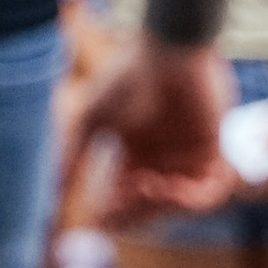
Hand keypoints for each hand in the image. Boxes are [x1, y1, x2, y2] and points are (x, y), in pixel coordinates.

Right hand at [78, 31, 233, 215]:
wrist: (168, 49)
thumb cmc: (126, 77)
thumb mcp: (90, 119)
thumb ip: (72, 154)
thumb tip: (54, 190)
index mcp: (133, 154)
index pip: (123, 198)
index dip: (112, 212)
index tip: (98, 218)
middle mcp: (160, 160)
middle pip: (150, 208)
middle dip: (134, 212)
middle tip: (123, 201)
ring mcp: (187, 157)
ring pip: (178, 205)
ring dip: (161, 207)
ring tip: (147, 186)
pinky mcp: (212, 151)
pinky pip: (208, 192)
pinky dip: (190, 200)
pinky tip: (169, 187)